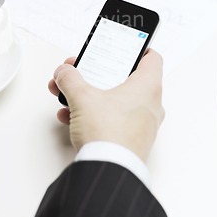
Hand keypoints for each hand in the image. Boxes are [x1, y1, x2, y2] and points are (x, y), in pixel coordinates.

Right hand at [48, 50, 163, 161]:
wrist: (108, 171)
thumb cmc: (108, 134)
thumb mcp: (82, 96)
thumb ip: (70, 79)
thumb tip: (64, 72)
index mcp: (146, 87)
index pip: (152, 58)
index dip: (138, 48)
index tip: (123, 44)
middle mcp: (149, 105)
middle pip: (125, 78)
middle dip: (98, 73)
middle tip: (83, 70)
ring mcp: (141, 124)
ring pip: (114, 100)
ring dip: (90, 95)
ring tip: (69, 94)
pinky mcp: (130, 139)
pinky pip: (111, 119)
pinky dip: (92, 114)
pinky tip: (71, 116)